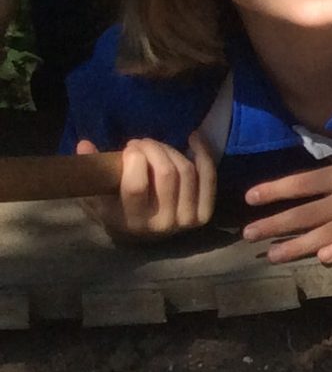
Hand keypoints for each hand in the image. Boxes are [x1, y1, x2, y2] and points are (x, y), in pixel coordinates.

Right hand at [79, 133, 215, 239]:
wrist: (145, 234)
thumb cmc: (117, 211)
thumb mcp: (98, 196)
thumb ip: (91, 172)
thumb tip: (84, 144)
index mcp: (133, 221)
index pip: (136, 185)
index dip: (134, 159)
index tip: (128, 149)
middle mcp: (163, 223)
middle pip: (166, 173)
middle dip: (152, 148)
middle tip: (141, 142)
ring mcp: (188, 219)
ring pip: (186, 171)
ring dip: (171, 149)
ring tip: (156, 145)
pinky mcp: (205, 213)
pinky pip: (208, 176)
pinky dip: (203, 153)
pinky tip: (193, 138)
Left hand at [240, 160, 331, 263]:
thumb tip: (305, 181)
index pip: (302, 182)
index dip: (275, 190)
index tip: (249, 197)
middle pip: (305, 212)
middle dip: (276, 224)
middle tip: (248, 234)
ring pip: (324, 232)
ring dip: (297, 245)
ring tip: (272, 255)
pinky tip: (323, 259)